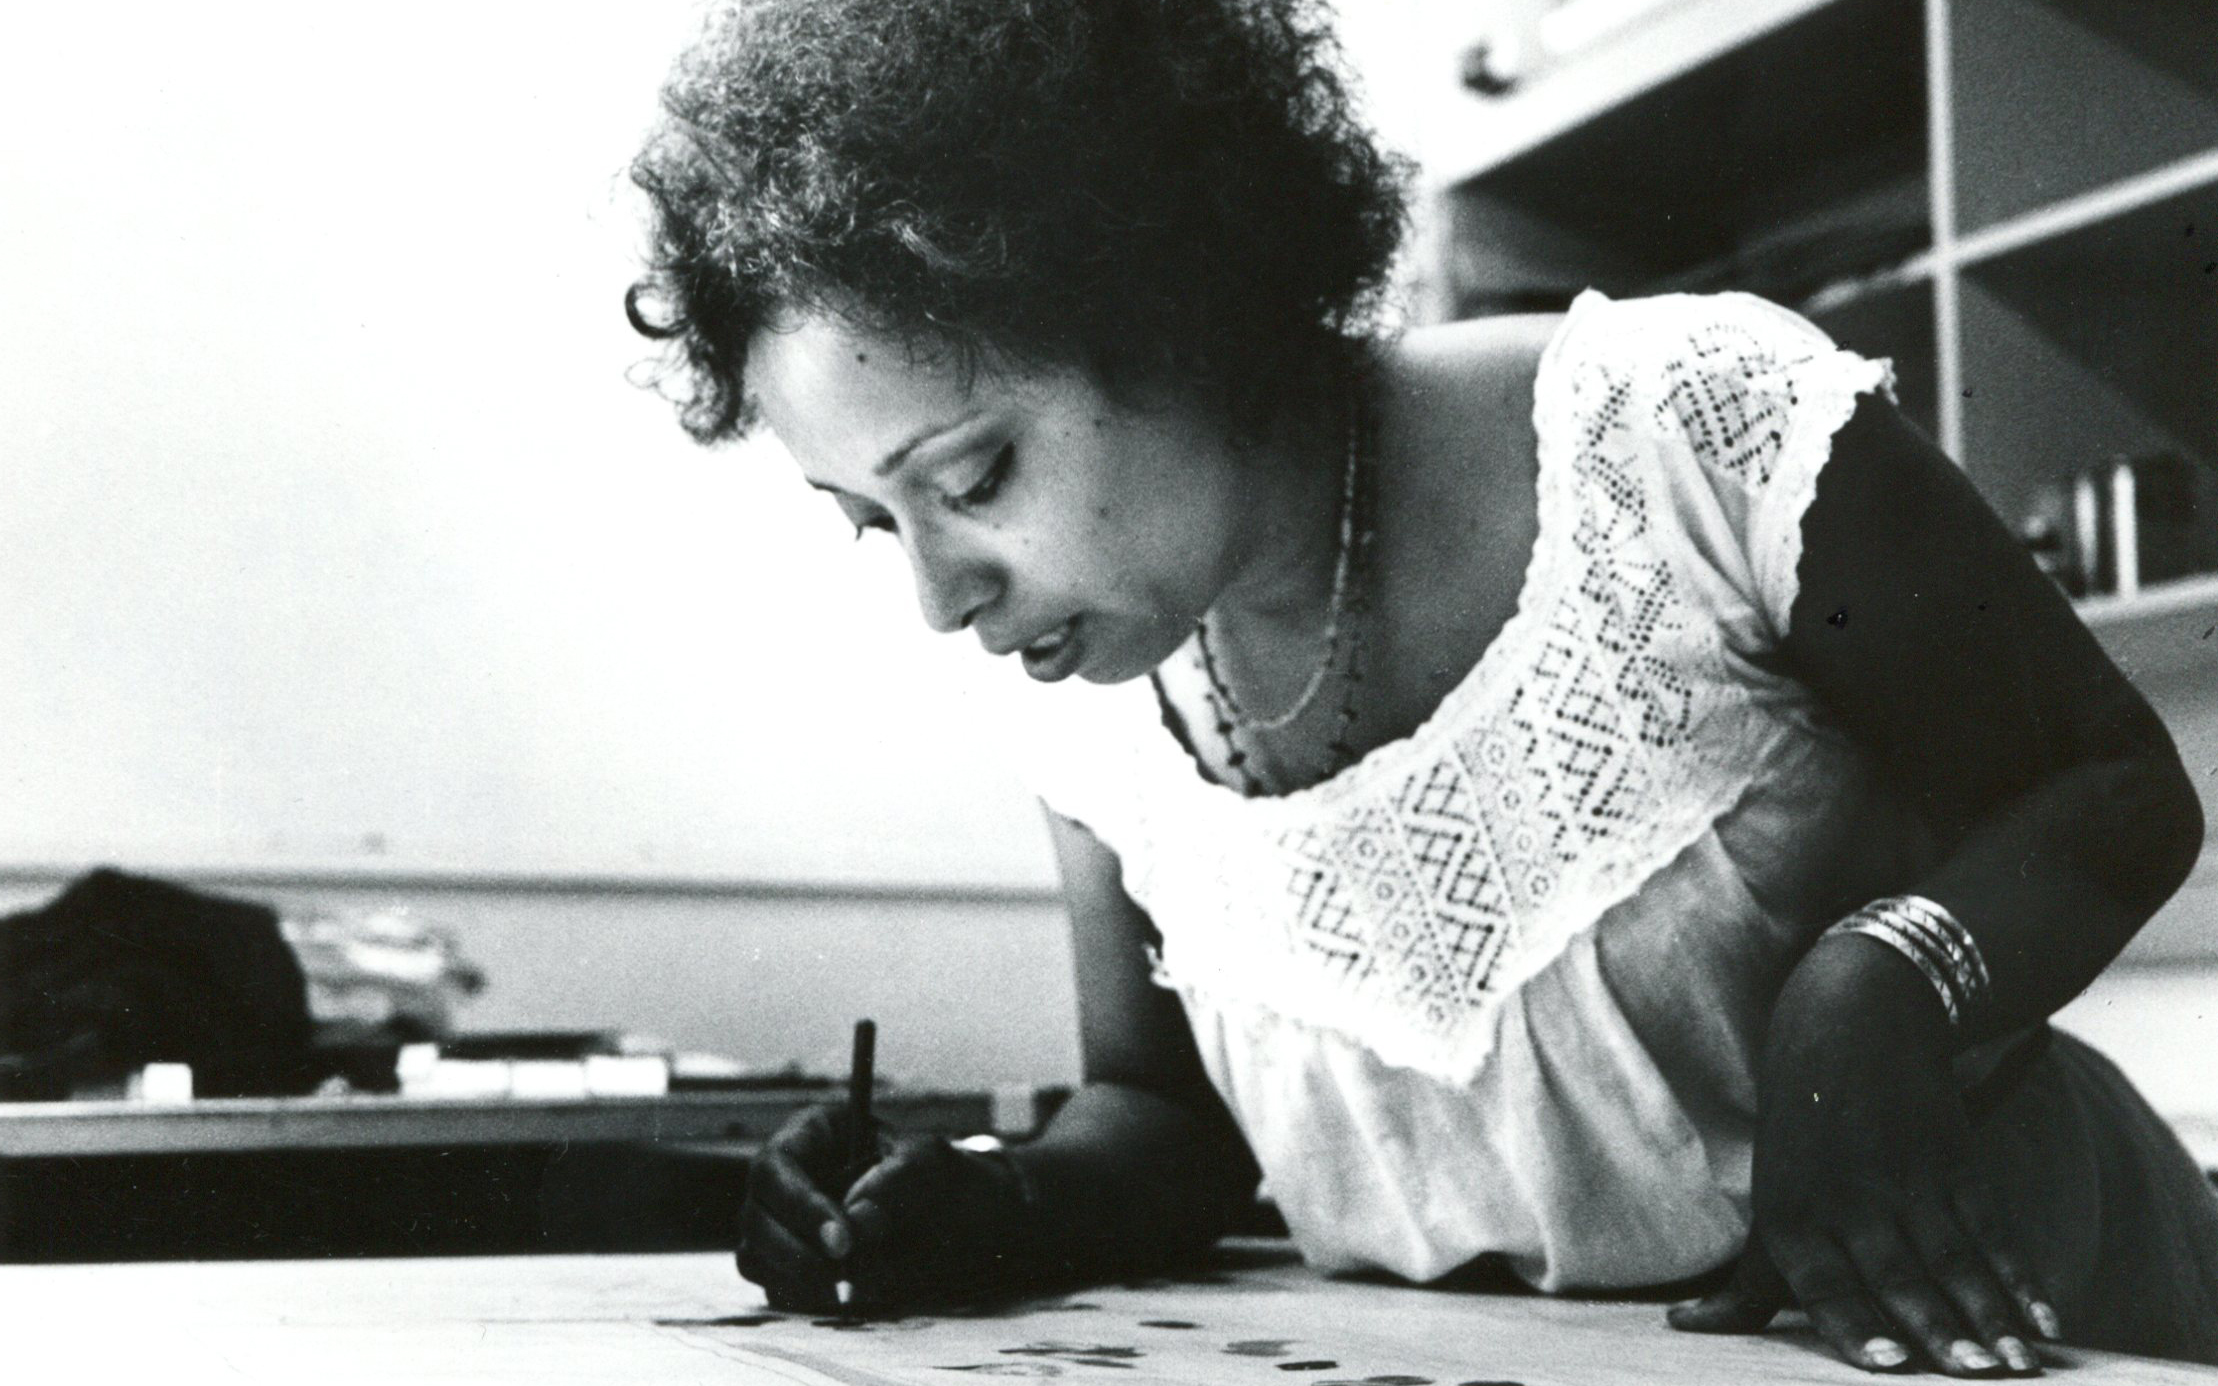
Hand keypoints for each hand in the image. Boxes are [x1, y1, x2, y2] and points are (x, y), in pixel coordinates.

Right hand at [736, 1105, 1035, 1312]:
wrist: (965, 1222)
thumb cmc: (942, 1179)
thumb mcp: (930, 1167)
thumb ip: (893, 1188)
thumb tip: (853, 1229)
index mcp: (814, 1132)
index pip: (778, 1166)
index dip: (800, 1205)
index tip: (841, 1242)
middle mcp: (788, 1175)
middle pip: (755, 1214)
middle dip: (796, 1250)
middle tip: (845, 1273)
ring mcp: (782, 1221)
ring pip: (755, 1254)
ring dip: (797, 1276)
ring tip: (850, 1283)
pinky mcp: (789, 1261)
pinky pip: (774, 1283)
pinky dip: (802, 1294)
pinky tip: (843, 1293)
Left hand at [1668, 935, 2060, 1373]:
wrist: (1850, 1020)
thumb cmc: (1798, 1131)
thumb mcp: (1768, 1196)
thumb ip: (1747, 1276)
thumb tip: (1681, 1327)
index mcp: (1790, 1214)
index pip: (1821, 1283)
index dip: (1855, 1325)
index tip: (1890, 1366)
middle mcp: (1846, 1198)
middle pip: (1897, 1276)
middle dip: (1936, 1328)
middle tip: (1972, 1374)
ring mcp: (1905, 1178)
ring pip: (1952, 1259)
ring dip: (1988, 1315)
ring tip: (2015, 1365)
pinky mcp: (1954, 1161)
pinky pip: (1992, 1231)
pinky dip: (2021, 1278)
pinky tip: (2043, 1321)